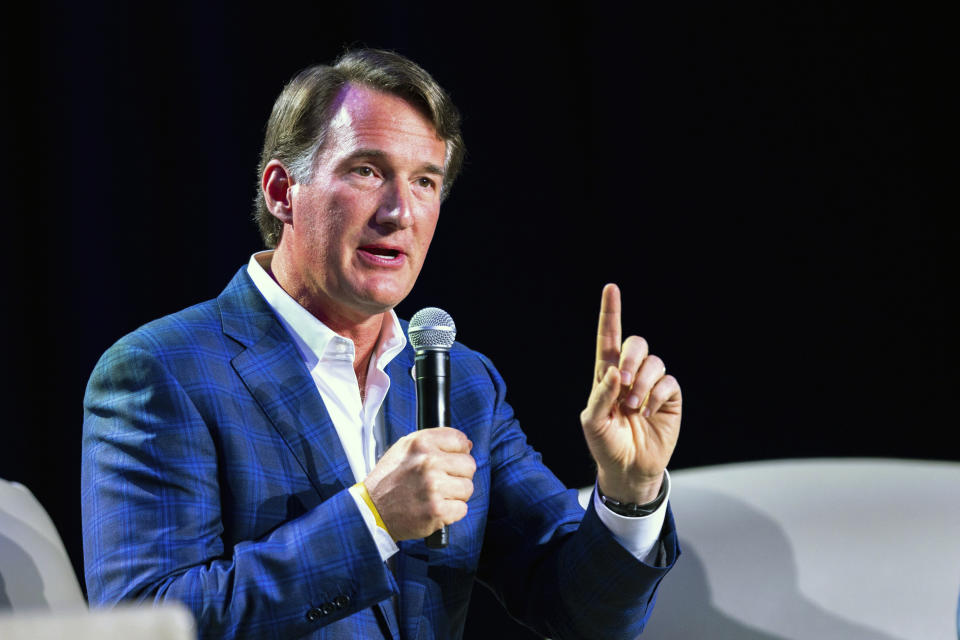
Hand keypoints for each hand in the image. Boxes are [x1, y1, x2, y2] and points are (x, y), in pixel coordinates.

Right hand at [363, 427, 475, 540]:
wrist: (372, 511)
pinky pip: (463, 508)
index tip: (450, 461)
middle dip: (458, 475)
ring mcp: (433, 487)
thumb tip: (467, 445)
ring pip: (468, 488)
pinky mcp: (437, 510)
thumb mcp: (404, 448)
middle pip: (469, 465)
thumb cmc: (389, 479)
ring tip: (437, 496)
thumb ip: (435, 441)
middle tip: (441, 482)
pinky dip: (452, 512)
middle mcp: (428, 462)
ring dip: (456, 495)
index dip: (458, 452)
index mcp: (421, 442)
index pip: (461, 440)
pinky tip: (435, 508)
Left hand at [580, 284, 681, 504]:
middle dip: (631, 357)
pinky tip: (648, 412)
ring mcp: (651, 385)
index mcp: (606, 375)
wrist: (629, 469)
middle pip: (636, 343)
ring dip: (643, 383)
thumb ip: (601, 395)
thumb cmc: (605, 444)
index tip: (611, 288)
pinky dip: (657, 396)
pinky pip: (669, 382)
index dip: (610, 312)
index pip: (608, 338)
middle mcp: (631, 375)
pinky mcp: (669, 398)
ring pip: (654, 363)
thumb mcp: (592, 423)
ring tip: (633, 407)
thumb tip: (616, 371)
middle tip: (624, 380)